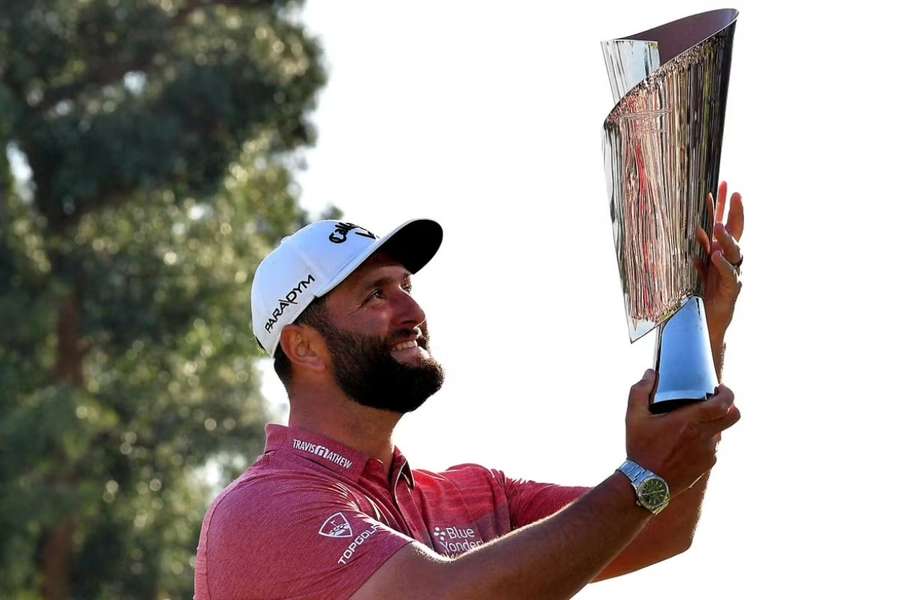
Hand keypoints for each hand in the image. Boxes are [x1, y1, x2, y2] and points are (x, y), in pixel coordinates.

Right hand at [625, 370, 739, 495]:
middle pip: (734, 416)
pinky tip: (687, 444)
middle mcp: (705, 436)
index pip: (725, 403)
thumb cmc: (640, 449)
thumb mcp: (633, 417)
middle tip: (715, 403)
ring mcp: (708, 452)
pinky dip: (705, 442)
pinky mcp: (707, 466)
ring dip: (713, 425)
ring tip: (692, 426)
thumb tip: (650, 373)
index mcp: (690, 421)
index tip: (719, 388)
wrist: (646, 484)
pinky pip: (713, 448)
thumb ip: (640, 391)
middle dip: (729, 406)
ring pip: (721, 432)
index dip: (728, 393)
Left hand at [695, 181, 743, 340]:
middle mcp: (728, 259)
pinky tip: (716, 255)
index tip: (722, 184)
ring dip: (725, 237)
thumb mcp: (693, 267)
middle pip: (735, 230)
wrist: (705, 322)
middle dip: (735, 211)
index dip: (722, 205)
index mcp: (717, 251)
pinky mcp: (732, 288)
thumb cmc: (698, 295)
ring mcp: (733, 272)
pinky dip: (722, 264)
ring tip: (717, 227)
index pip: (721, 222)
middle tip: (734, 193)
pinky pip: (729, 273)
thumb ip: (693, 249)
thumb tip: (689, 229)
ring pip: (734, 250)